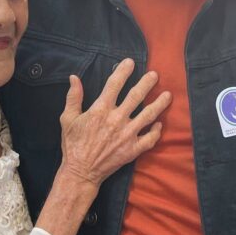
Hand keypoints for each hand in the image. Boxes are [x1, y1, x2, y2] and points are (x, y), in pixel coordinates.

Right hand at [58, 58, 170, 188]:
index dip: (123, 71)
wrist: (80, 172)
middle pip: (136, 96)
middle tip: (155, 75)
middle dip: (147, 83)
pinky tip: (159, 124)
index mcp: (100, 110)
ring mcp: (127, 135)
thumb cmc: (73, 145)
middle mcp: (116, 120)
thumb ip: (73, 97)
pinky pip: (150, 139)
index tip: (130, 62)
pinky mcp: (133, 150)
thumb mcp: (68, 119)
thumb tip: (74, 78)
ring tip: (168, 95)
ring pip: (148, 115)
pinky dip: (156, 131)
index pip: (114, 84)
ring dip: (159, 104)